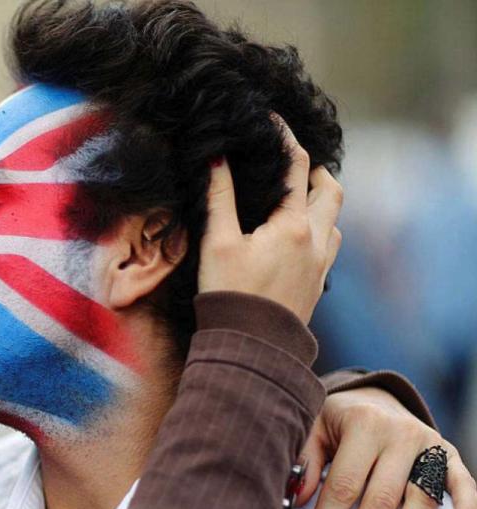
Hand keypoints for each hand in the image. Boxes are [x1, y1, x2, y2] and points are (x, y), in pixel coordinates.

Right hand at [198, 116, 341, 323]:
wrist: (251, 347)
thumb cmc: (230, 294)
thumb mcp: (217, 242)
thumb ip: (219, 198)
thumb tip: (218, 157)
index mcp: (293, 225)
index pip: (296, 165)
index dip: (284, 137)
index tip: (270, 120)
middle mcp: (316, 240)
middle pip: (330, 189)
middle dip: (314, 170)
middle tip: (291, 163)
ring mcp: (321, 263)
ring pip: (333, 218)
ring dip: (318, 201)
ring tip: (292, 198)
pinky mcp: (317, 283)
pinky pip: (329, 244)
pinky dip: (317, 228)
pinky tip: (296, 235)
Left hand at [296, 387, 476, 508]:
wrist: (374, 397)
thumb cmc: (337, 420)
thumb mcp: (314, 428)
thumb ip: (305, 461)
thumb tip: (298, 499)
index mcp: (362, 424)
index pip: (343, 486)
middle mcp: (398, 433)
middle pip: (380, 499)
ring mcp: (428, 443)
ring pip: (419, 500)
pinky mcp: (448, 452)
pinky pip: (462, 482)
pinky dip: (466, 507)